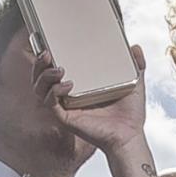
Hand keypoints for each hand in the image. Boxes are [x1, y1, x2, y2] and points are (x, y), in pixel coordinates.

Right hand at [39, 44, 151, 169]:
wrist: (130, 134)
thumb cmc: (130, 113)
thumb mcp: (134, 82)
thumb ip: (135, 64)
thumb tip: (136, 48)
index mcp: (80, 84)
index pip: (56, 68)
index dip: (48, 57)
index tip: (48, 42)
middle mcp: (69, 95)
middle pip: (42, 77)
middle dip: (39, 64)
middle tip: (46, 53)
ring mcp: (66, 106)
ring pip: (41, 90)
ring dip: (44, 76)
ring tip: (58, 69)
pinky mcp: (66, 117)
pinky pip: (50, 103)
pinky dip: (54, 92)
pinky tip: (68, 85)